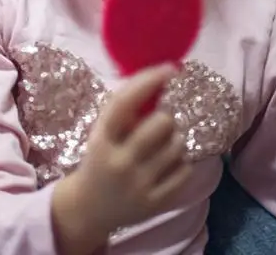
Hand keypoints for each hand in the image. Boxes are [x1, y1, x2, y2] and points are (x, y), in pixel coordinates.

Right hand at [51, 65, 190, 251]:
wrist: (91, 208)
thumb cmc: (99, 159)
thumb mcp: (101, 133)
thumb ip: (122, 111)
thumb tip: (156, 78)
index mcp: (101, 139)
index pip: (124, 102)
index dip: (148, 81)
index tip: (170, 68)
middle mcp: (120, 162)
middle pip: (161, 124)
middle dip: (164, 118)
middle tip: (158, 123)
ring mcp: (140, 185)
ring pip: (177, 146)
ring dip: (174, 140)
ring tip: (161, 145)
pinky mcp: (157, 203)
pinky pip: (184, 170)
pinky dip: (180, 162)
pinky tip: (166, 164)